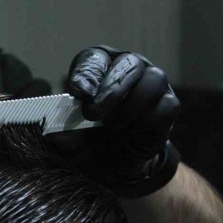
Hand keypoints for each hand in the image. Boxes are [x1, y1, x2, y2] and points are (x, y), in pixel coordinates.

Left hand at [65, 45, 180, 193]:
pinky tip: (131, 130)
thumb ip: (60, 135)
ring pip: (153, 78)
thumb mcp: (68, 140)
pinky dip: (148, 119)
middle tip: (92, 114)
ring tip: (112, 126)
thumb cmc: (86, 140)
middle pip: (128, 63)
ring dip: (131, 104)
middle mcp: (127, 67)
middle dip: (110, 89)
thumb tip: (53, 134)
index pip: (94, 58)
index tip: (78, 93)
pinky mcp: (168, 105)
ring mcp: (152, 84)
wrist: (113, 164)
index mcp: (98, 67)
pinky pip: (165, 105)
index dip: (87, 73)